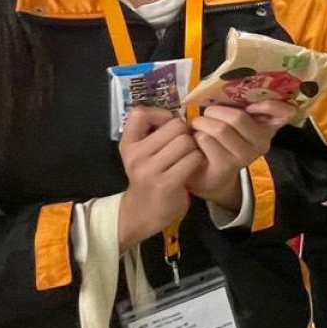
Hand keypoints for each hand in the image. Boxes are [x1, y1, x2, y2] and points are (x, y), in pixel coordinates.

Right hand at [118, 108, 204, 246]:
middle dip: (185, 133)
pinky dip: (198, 161)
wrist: (142, 214)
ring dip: (194, 148)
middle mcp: (136, 155)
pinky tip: (192, 168)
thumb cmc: (148, 178)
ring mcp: (150, 170)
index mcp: (128, 144)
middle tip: (184, 146)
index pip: (140, 113)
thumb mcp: (141, 154)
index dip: (161, 115)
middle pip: (175, 126)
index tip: (168, 127)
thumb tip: (176, 113)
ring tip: (188, 157)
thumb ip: (152, 134)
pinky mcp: (166, 183)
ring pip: (187, 142)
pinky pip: (194, 159)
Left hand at [189, 99, 293, 210]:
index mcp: (268, 127)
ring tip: (199, 126)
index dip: (270, 105)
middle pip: (238, 117)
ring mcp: (245, 156)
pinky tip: (197, 141)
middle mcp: (262, 142)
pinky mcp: (226, 165)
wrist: (210, 174)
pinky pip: (206, 140)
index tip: (250, 106)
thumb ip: (238, 105)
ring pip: (219, 129)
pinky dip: (196, 136)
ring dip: (201, 123)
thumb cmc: (221, 139)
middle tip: (206, 114)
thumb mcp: (234, 120)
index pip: (286, 113)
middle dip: (214, 111)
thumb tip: (225, 83)